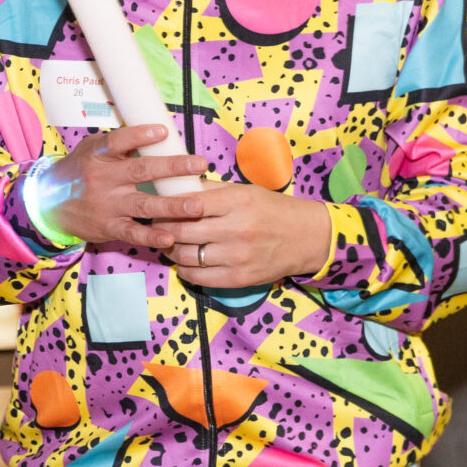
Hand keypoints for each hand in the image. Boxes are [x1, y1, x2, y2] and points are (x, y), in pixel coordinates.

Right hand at [40, 124, 210, 246]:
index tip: (164, 131)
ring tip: (196, 206)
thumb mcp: (92, 149)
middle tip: (199, 164)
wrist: (47, 203)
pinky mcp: (109, 227)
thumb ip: (120, 142)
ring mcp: (107, 204)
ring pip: (143, 204)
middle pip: (140, 171)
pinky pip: (133, 232)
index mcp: (99, 154)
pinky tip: (171, 237)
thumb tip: (158, 130)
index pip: (119, 140)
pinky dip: (152, 236)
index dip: (140, 135)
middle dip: (173, 167)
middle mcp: (103, 178)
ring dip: (172, 206)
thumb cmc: (79, 171)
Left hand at [162, 181, 335, 287]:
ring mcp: (237, 256)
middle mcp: (236, 228)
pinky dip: (185, 270)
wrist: (308, 238)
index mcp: (237, 201)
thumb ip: (212, 190)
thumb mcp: (246, 191)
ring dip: (171, 250)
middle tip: (158, 226)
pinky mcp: (239, 278)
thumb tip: (177, 187)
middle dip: (163, 229)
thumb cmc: (274, 210)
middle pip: (181, 231)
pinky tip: (185, 262)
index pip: (188, 203)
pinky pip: (198, 277)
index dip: (167, 206)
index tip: (159, 207)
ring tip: (170, 244)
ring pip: (185, 256)